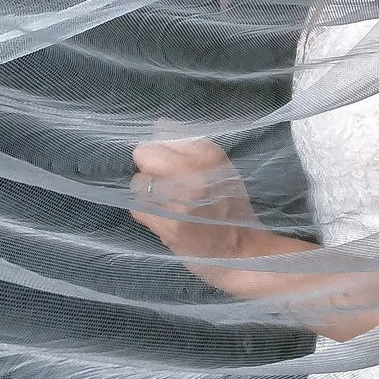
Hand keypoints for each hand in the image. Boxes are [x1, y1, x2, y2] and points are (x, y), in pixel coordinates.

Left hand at [130, 137, 263, 262]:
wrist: (239, 252)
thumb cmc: (230, 207)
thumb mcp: (220, 168)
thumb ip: (189, 146)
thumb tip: (158, 126)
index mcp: (208, 155)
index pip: (160, 136)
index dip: (160, 152)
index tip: (170, 165)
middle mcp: (193, 173)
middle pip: (143, 156)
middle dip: (150, 169)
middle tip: (166, 186)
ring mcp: (178, 200)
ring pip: (138, 184)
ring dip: (147, 194)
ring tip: (166, 204)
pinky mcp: (167, 225)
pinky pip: (138, 209)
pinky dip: (147, 214)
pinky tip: (165, 219)